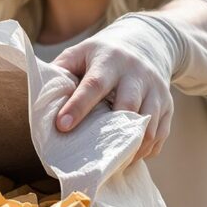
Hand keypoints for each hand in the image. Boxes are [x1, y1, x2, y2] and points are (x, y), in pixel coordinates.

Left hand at [49, 20, 175, 162]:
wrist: (146, 43)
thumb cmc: (102, 54)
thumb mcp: (79, 53)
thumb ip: (60, 72)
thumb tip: (38, 100)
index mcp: (109, 60)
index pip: (94, 84)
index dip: (78, 106)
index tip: (63, 126)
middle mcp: (136, 73)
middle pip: (128, 106)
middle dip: (110, 133)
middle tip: (91, 157)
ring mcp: (156, 89)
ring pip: (148, 125)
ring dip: (130, 148)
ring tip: (111, 163)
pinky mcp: (168, 105)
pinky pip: (160, 134)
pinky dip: (146, 150)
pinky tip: (130, 157)